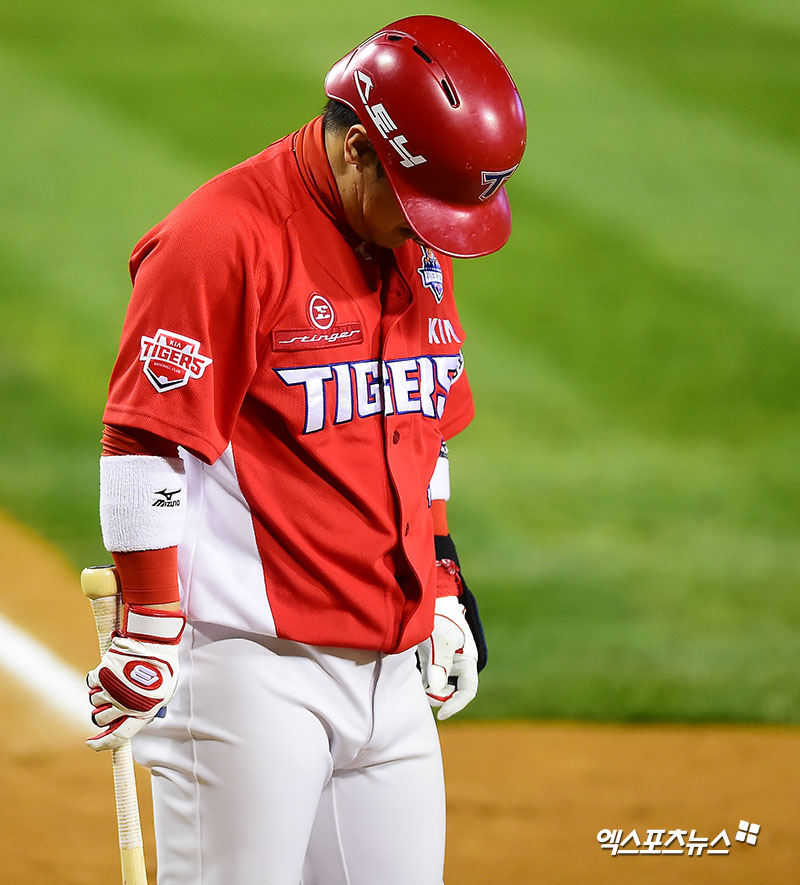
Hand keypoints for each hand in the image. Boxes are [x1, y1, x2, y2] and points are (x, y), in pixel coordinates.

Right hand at [86, 604, 184, 750]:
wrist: (155, 641)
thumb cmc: (162, 667)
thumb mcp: (164, 693)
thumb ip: (148, 710)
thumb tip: (130, 722)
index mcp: (143, 710)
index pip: (118, 736)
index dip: (103, 743)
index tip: (92, 744)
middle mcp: (125, 702)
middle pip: (101, 719)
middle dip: (102, 714)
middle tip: (111, 702)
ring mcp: (112, 688)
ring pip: (94, 701)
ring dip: (101, 695)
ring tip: (116, 682)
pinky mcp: (103, 672)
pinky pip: (91, 683)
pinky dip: (97, 680)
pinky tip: (109, 673)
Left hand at [417, 595, 478, 720]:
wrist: (429, 597)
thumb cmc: (440, 616)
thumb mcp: (440, 640)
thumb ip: (438, 665)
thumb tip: (435, 691)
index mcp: (467, 660)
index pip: (467, 691)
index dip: (456, 704)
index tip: (441, 714)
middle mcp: (457, 664)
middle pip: (449, 691)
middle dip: (436, 695)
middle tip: (420, 690)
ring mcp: (442, 661)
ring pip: (434, 684)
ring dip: (425, 685)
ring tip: (414, 673)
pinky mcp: (428, 658)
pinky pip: (425, 676)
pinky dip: (418, 678)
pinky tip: (410, 669)